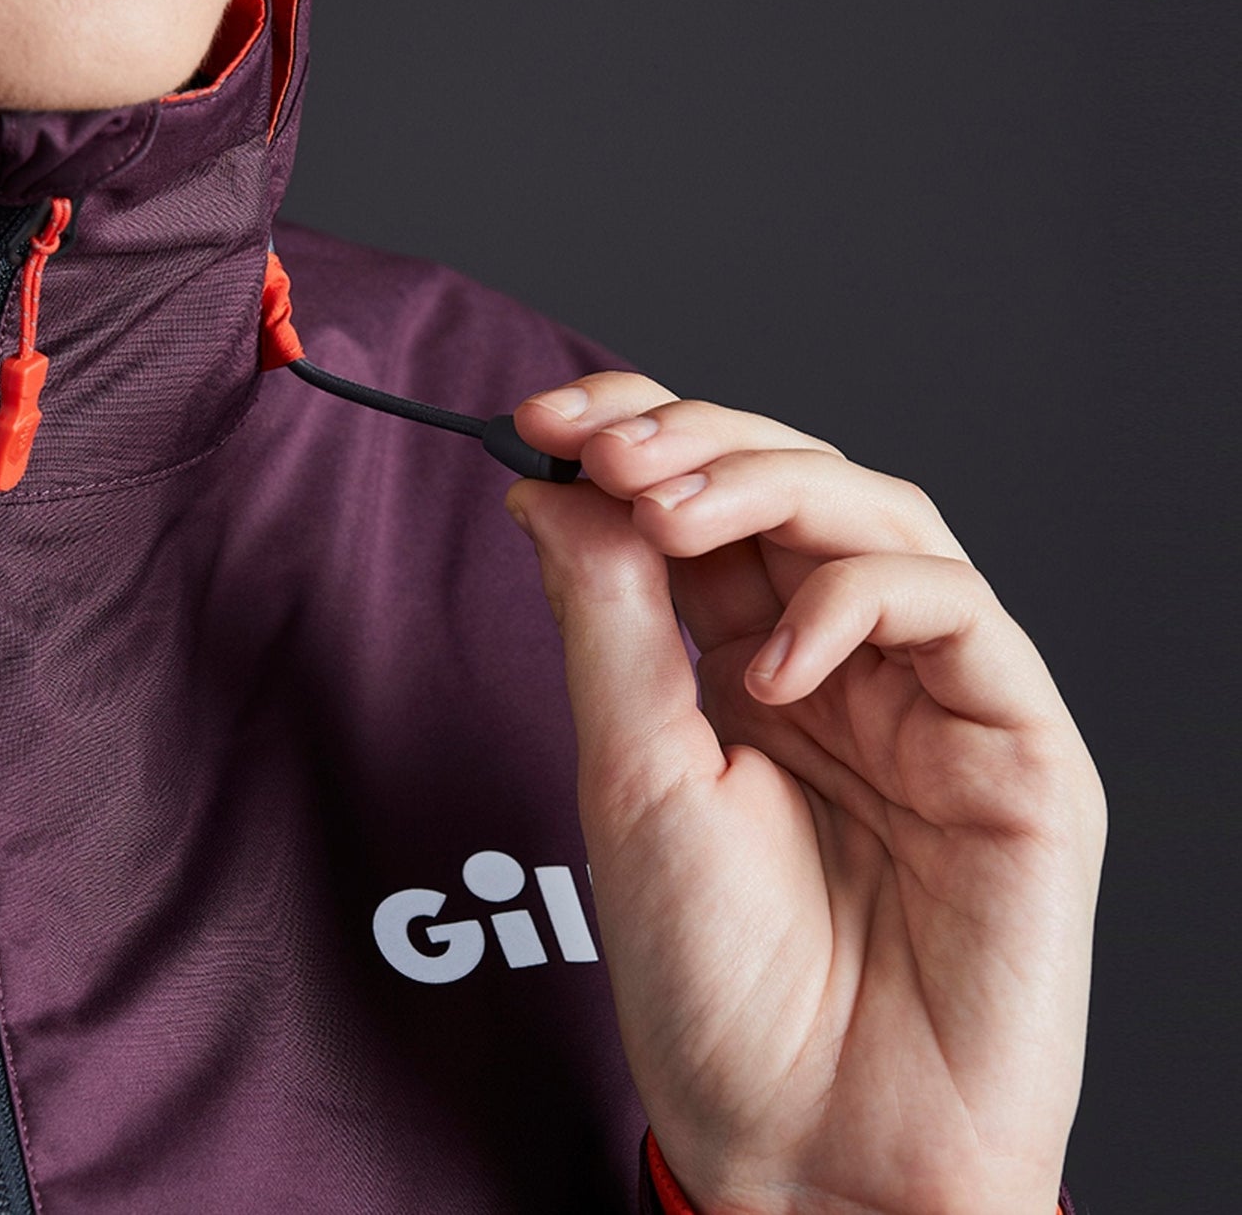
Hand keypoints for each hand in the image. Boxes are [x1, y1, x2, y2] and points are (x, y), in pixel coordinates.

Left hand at [505, 372, 1105, 1214]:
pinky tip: (777, 665)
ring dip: (769, 489)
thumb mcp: (632, 779)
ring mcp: (931, 693)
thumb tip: (552, 490)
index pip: (706, 500)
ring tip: (671, 516)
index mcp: (747, 662)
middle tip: (610, 445)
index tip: (543, 417)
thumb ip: (608, 624)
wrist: (813, 1150)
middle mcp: (840, 659)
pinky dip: (858, 601)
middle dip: (697, 441)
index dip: (636, 436)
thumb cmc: (718, 984)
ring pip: (880, 514)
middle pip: (793, 481)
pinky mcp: (1016, 744)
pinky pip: (956, 614)